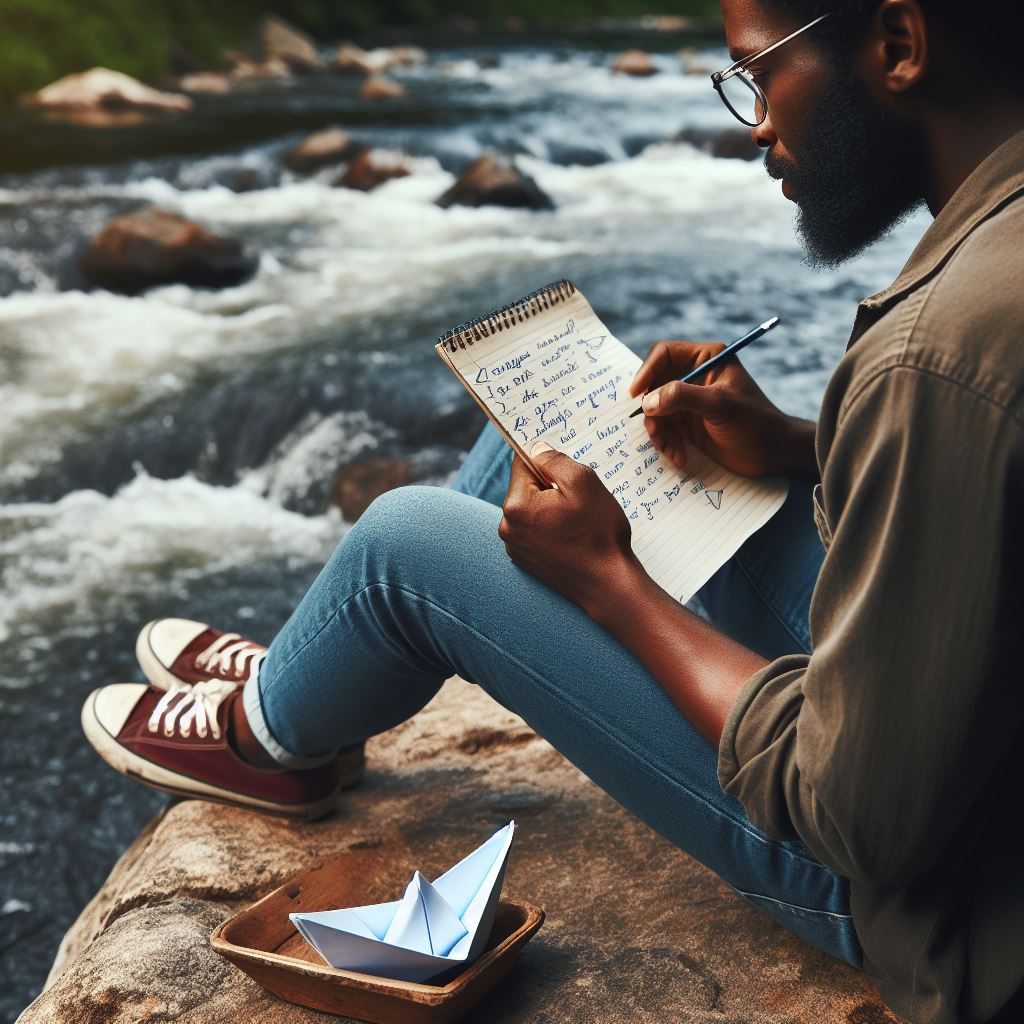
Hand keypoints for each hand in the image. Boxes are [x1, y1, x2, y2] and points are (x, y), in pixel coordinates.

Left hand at [499, 444, 643, 615]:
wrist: (609, 585)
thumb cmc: (599, 534)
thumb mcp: (583, 482)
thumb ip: (555, 460)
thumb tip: (537, 450)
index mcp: (516, 505)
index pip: (522, 463)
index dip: (546, 461)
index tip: (565, 470)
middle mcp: (507, 527)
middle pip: (526, 488)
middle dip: (550, 487)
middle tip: (578, 500)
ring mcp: (515, 547)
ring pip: (532, 510)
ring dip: (551, 508)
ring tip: (577, 521)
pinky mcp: (526, 561)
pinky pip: (535, 531)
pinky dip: (551, 528)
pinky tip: (572, 537)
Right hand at [629, 340, 815, 478]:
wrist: (773, 454)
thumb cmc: (754, 422)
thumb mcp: (719, 405)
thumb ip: (682, 397)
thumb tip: (648, 401)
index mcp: (706, 359)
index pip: (665, 354)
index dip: (647, 370)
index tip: (637, 393)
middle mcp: (694, 376)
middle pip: (654, 384)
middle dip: (652, 410)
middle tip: (655, 429)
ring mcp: (689, 401)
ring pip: (655, 411)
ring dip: (659, 432)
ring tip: (671, 450)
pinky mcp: (688, 424)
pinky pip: (664, 429)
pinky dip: (667, 444)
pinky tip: (680, 457)